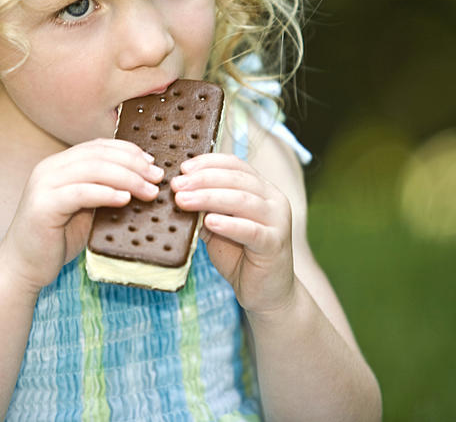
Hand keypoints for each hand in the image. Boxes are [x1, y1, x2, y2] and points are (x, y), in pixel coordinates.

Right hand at [0, 139, 162, 292]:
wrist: (24, 267)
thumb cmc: (57, 239)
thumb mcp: (85, 209)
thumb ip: (104, 192)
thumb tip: (142, 183)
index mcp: (59, 164)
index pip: (98, 147)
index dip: (128, 151)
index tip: (152, 163)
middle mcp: (49, 168)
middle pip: (98, 155)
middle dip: (133, 164)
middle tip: (157, 177)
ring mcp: (43, 184)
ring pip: (92, 169)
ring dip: (127, 178)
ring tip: (148, 190)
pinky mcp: (43, 205)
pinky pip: (80, 193)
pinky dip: (106, 193)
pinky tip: (125, 199)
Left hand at [171, 153, 296, 315]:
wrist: (267, 293)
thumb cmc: (241, 257)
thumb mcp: (219, 227)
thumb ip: (206, 209)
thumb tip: (179, 191)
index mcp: (261, 189)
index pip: (235, 164)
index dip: (208, 163)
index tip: (183, 168)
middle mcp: (273, 199)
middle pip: (237, 179)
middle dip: (203, 179)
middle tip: (177, 186)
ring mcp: (278, 221)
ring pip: (243, 200)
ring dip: (209, 198)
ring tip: (183, 201)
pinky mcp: (275, 244)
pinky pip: (251, 230)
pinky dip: (229, 224)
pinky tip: (209, 222)